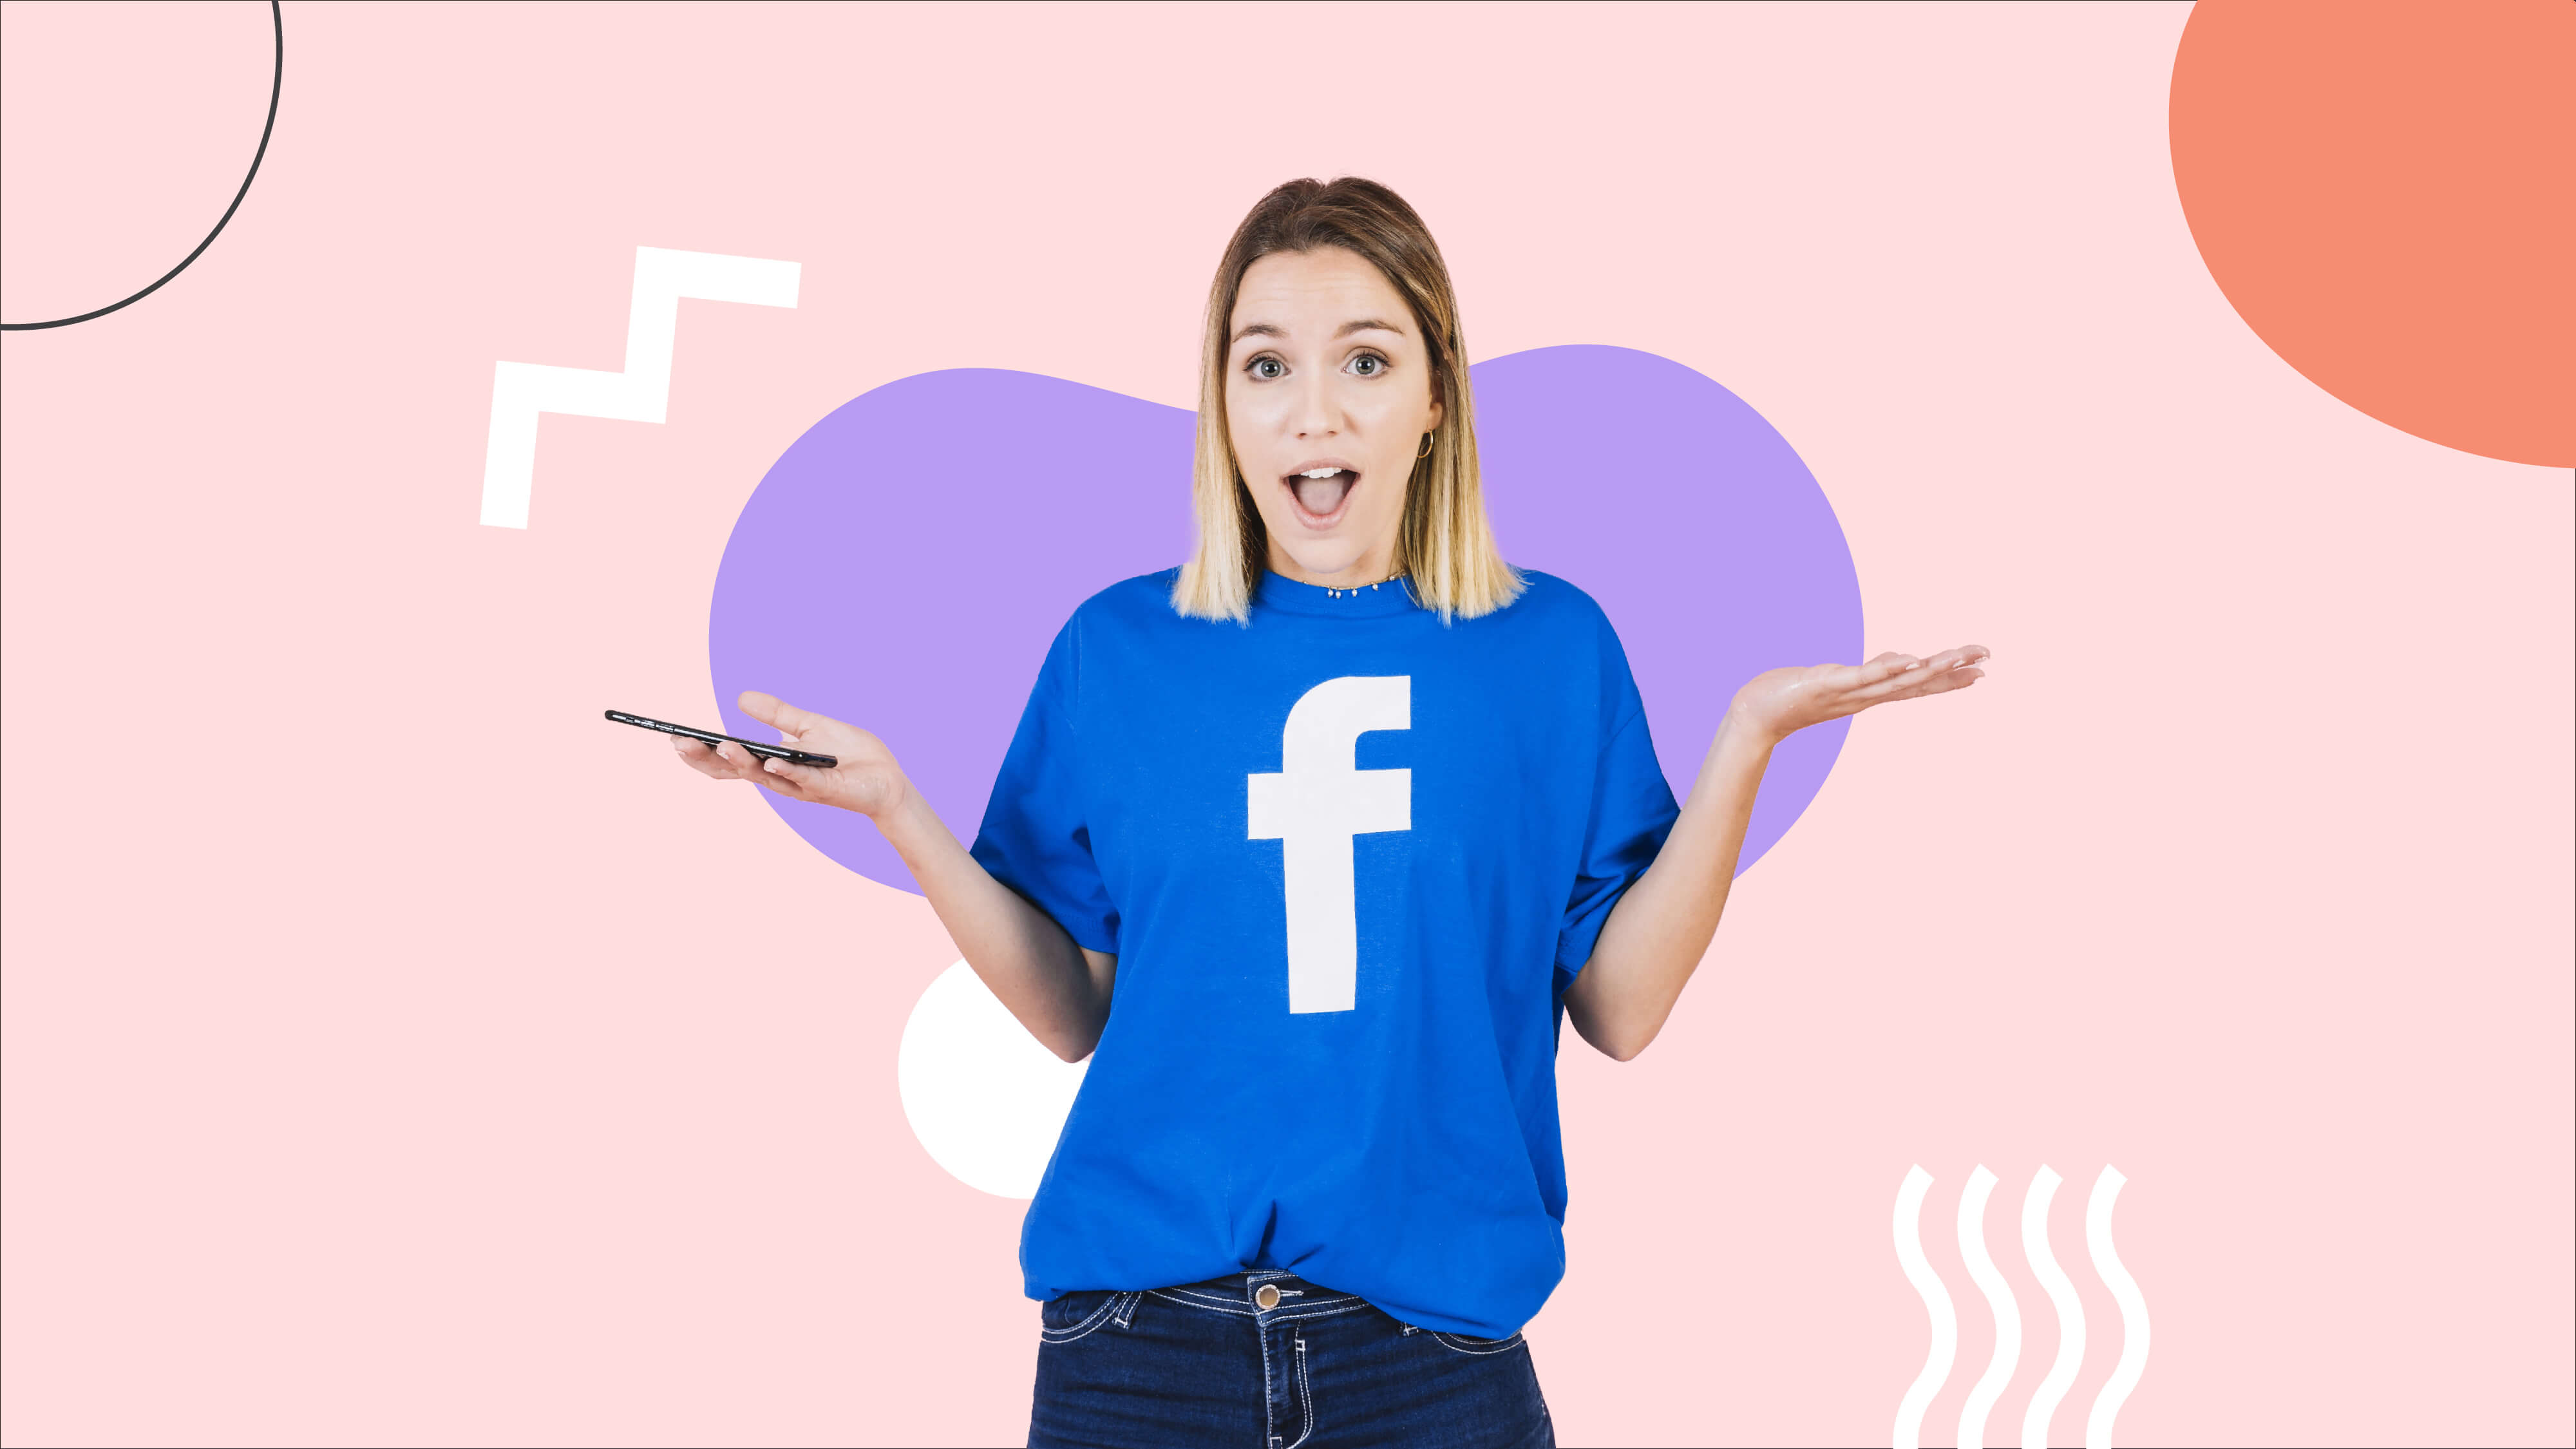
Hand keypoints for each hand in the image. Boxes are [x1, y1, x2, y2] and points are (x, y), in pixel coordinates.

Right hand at [672, 691, 908, 819]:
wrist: (885, 777)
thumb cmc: (847, 755)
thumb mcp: (809, 725)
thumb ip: (777, 714)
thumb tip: (740, 697)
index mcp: (771, 763)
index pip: (727, 762)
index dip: (700, 753)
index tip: (673, 737)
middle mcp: (779, 778)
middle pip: (734, 772)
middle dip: (706, 759)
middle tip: (680, 744)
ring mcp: (800, 786)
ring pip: (763, 777)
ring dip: (742, 762)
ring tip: (723, 746)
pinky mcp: (825, 789)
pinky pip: (801, 780)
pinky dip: (785, 772)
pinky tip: (771, 762)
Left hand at [1726, 645, 1989, 744]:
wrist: (1752, 719)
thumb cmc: (1790, 698)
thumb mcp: (1836, 681)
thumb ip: (1868, 674)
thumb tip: (1900, 658)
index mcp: (1867, 695)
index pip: (1916, 686)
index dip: (1949, 679)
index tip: (1981, 671)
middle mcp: (1863, 697)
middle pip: (1917, 683)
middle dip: (1953, 670)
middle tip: (1987, 659)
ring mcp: (1847, 692)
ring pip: (1897, 680)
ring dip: (1930, 667)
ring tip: (1959, 655)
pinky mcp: (1827, 684)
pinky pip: (1862, 676)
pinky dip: (1886, 668)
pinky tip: (1908, 659)